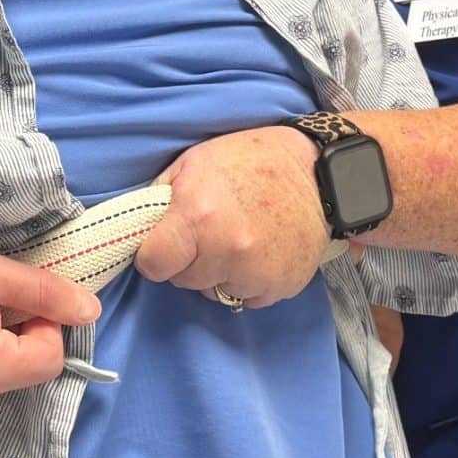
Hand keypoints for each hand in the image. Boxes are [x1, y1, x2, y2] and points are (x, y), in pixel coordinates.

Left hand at [136, 125, 330, 307]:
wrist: (318, 171)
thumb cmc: (251, 160)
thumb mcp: (193, 162)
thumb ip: (161, 198)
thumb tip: (139, 227)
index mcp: (199, 217)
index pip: (154, 265)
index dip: (152, 256)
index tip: (162, 247)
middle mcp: (227, 251)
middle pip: (183, 280)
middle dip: (188, 261)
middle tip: (207, 233)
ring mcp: (257, 273)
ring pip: (215, 293)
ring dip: (218, 274)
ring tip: (237, 240)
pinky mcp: (281, 287)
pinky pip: (247, 298)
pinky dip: (248, 282)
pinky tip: (260, 252)